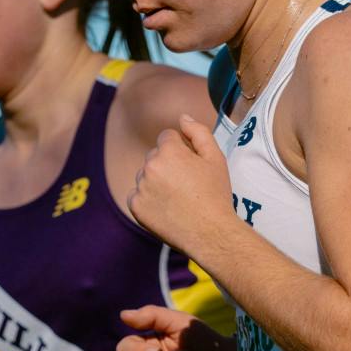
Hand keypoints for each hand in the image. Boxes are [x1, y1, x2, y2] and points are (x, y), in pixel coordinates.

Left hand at [128, 113, 234, 257]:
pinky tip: (166, 209)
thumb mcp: (216, 158)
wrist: (210, 233)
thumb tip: (182, 117)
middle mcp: (150, 165)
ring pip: (145, 175)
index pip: (167, 137)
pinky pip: (137, 195)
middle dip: (167, 165)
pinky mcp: (135, 206)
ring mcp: (140, 187)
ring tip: (177, 199)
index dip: (182, 150)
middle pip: (155, 156)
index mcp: (168, 150)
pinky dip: (148, 200)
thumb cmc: (216, 195)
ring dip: (156, 182)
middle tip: (187, 186)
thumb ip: (199, 132)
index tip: (192, 167)